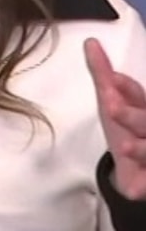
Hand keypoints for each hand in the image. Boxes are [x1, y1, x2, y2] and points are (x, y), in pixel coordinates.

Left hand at [85, 38, 145, 199]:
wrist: (134, 165)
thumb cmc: (123, 125)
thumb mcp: (110, 99)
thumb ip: (101, 72)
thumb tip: (90, 41)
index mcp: (142, 108)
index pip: (137, 94)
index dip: (126, 89)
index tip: (111, 82)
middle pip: (145, 121)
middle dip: (132, 116)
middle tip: (113, 109)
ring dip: (142, 148)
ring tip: (126, 147)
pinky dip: (144, 185)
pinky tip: (137, 189)